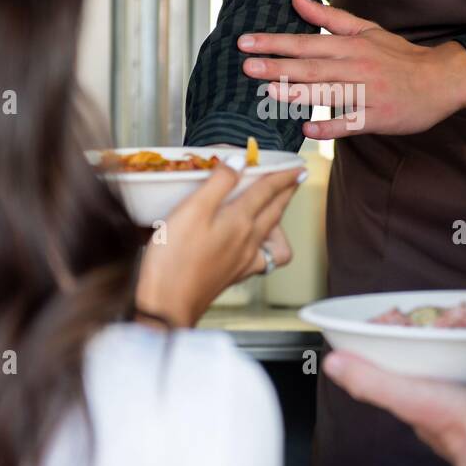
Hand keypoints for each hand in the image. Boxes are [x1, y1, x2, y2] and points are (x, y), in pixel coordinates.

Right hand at [136, 163, 301, 327]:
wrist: (168, 304)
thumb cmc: (174, 258)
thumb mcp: (192, 210)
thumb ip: (218, 183)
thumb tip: (238, 161)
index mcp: (239, 220)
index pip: (267, 191)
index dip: (283, 176)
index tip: (298, 167)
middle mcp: (248, 240)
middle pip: (275, 211)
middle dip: (286, 193)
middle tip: (295, 180)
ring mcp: (244, 260)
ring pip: (272, 234)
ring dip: (278, 218)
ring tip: (276, 208)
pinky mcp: (234, 275)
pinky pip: (263, 258)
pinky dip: (265, 247)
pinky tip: (256, 243)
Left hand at [238, 0, 465, 139]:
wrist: (440, 80)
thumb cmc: (399, 56)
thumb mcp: (366, 30)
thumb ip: (330, 18)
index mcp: (351, 46)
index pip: (306, 42)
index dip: (275, 43)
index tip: (246, 42)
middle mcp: (356, 68)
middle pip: (312, 67)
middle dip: (277, 66)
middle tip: (246, 66)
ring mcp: (367, 94)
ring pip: (328, 92)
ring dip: (298, 93)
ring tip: (269, 92)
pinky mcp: (378, 118)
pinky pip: (351, 122)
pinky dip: (330, 126)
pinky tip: (307, 127)